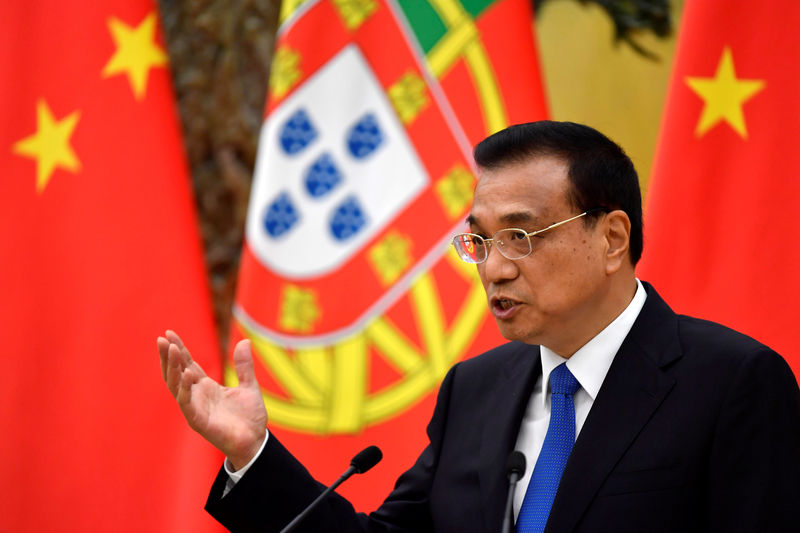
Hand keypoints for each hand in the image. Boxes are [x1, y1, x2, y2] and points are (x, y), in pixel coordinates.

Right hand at [157, 330, 267, 469]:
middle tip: (163, 338)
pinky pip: (187, 403)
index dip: (179, 349)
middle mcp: (196, 396)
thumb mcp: (249, 385)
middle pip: (176, 372)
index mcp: (206, 387)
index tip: (169, 333)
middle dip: (169, 356)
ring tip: (172, 349)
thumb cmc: (249, 417)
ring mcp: (195, 408)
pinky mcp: (198, 421)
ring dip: (173, 367)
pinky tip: (186, 373)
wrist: (255, 441)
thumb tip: (245, 341)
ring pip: (176, 386)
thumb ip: (244, 365)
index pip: (187, 364)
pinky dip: (185, 388)